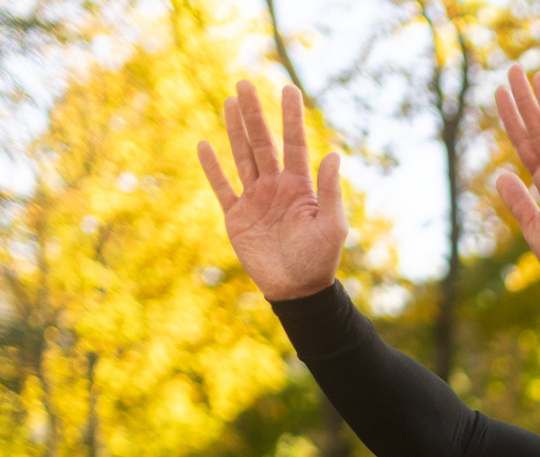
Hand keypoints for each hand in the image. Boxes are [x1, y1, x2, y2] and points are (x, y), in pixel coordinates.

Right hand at [197, 82, 346, 301]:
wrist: (296, 290)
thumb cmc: (319, 260)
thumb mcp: (331, 226)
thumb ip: (329, 191)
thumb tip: (333, 154)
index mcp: (301, 187)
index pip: (295, 144)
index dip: (291, 117)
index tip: (289, 89)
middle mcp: (276, 187)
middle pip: (262, 143)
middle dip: (254, 114)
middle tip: (245, 83)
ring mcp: (255, 199)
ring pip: (242, 157)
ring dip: (235, 130)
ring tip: (229, 102)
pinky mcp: (236, 216)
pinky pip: (222, 187)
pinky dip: (213, 168)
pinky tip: (206, 145)